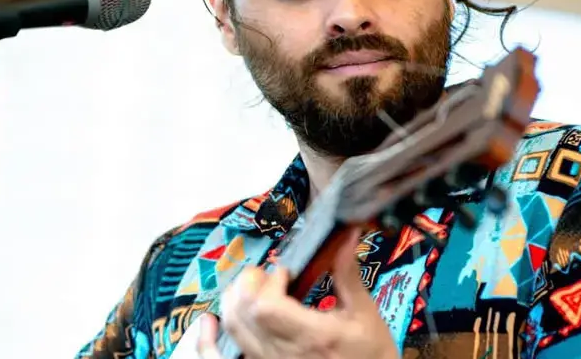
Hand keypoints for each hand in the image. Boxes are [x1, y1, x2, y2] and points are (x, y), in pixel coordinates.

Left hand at [194, 227, 399, 358]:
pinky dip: (209, 341)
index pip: (267, 307)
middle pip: (243, 313)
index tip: (286, 272)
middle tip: (268, 276)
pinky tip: (209, 323)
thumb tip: (347, 234)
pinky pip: (224, 357)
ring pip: (233, 329)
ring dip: (233, 300)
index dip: (269, 282)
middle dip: (249, 283)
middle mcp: (284, 354)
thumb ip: (348, 275)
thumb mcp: (365, 314)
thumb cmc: (370, 354)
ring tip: (252, 288)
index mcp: (312, 337)